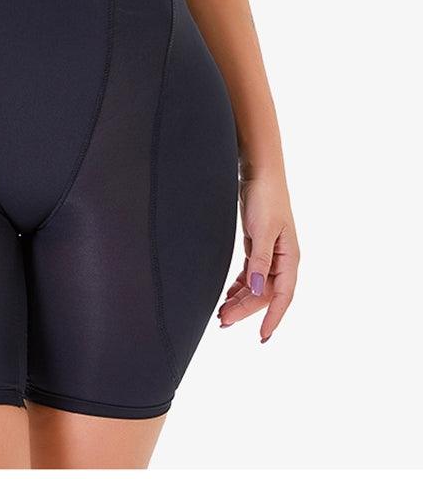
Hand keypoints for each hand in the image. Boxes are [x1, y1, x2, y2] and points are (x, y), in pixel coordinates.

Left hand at [217, 173, 298, 341]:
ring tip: (221, 314)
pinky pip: (249, 274)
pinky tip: (227, 296)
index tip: (262, 336)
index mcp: (289, 258)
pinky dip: (238, 286)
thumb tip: (255, 287)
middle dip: (245, 310)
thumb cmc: (265, 199)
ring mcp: (270, 254)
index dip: (273, 318)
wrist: (260, 175)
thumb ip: (259, 260)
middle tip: (222, 322)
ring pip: (255, 286)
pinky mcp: (257, 247)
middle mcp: (282, 260)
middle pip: (265, 294)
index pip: (283, 296)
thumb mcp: (262, 230)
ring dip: (240, 300)